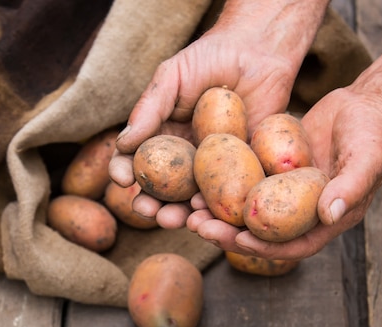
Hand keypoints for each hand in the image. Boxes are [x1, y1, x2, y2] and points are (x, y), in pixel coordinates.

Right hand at [109, 0, 326, 227]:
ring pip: (193, 200)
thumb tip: (122, 143)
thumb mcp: (172, 77)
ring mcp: (213, 167)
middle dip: (152, 206)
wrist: (259, 51)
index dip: (125, 173)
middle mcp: (185, 157)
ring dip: (182, 215)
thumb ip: (148, 109)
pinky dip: (217, 210)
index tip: (122, 181)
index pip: (137, 161)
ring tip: (176, 220)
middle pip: (163, 191)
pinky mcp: (242, 171)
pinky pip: (228, 195)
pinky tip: (209, 214)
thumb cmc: (210, 57)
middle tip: (148, 211)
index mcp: (162, 137)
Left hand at [188, 85, 381, 259]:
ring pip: (249, 210)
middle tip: (197, 226)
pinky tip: (199, 181)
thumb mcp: (368, 156)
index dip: (264, 247)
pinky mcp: (274, 171)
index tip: (236, 239)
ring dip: (219, 213)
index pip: (293, 244)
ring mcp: (287, 192)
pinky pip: (247, 182)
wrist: (368, 102)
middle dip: (229, 233)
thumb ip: (351, 187)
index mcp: (328, 218)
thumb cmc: (376, 130)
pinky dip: (225, 185)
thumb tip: (329, 215)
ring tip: (189, 210)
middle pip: (262, 232)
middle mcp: (304, 211)